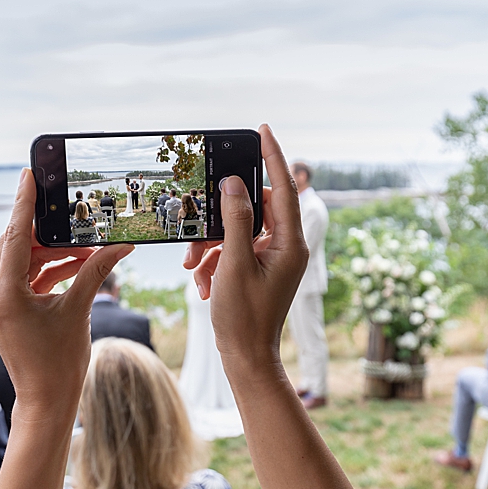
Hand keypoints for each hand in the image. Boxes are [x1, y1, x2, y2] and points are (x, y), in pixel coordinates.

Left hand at [0, 168, 133, 421]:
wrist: (47, 401)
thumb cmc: (60, 363)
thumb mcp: (78, 311)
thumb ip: (94, 272)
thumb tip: (120, 247)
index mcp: (5, 293)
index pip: (15, 235)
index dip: (24, 203)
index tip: (29, 174)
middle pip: (16, 244)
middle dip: (44, 226)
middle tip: (63, 202)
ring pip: (23, 261)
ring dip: (53, 251)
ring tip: (87, 244)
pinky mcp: (8, 311)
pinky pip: (27, 279)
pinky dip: (50, 270)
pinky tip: (79, 263)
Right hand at [189, 124, 307, 364]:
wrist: (246, 359)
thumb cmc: (245, 319)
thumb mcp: (235, 265)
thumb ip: (235, 220)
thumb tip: (235, 183)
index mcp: (290, 244)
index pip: (283, 188)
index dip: (272, 156)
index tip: (262, 129)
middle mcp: (286, 247)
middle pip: (251, 211)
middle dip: (219, 221)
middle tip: (198, 235)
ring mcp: (272, 259)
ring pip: (236, 232)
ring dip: (211, 247)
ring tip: (197, 269)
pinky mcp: (258, 270)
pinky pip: (233, 251)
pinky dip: (215, 262)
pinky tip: (205, 283)